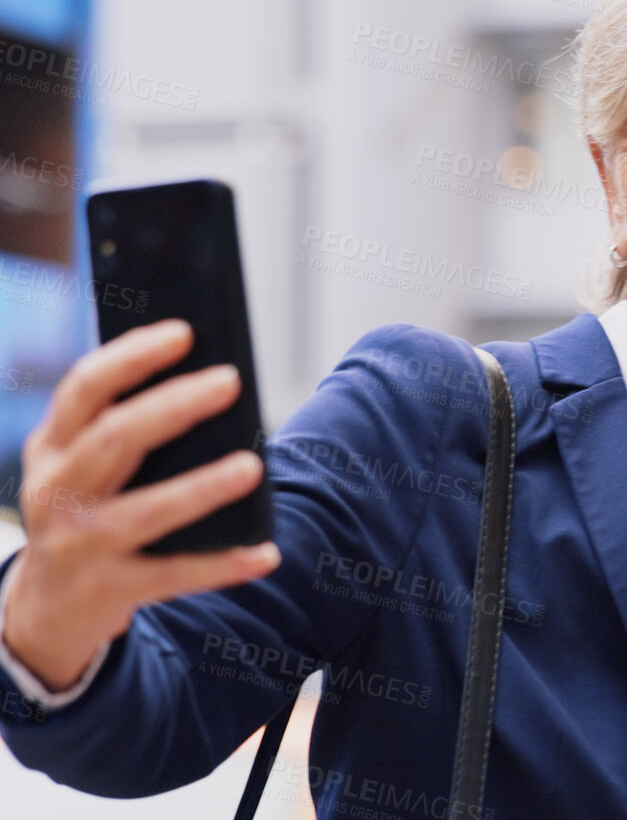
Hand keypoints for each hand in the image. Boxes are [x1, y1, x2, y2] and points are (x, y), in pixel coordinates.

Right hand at [2, 320, 278, 691]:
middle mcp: (56, 492)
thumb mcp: (81, 466)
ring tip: (253, 466)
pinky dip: (223, 564)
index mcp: (52, 448)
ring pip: (146, 511)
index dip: (132, 357)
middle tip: (230, 381)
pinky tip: (265, 552)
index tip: (184, 332)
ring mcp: (79, 545)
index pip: (84, 389)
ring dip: (202, 487)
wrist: (46, 607)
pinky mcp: (108, 591)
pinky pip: (174, 575)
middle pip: (114, 439)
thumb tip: (207, 380)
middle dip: (173, 407)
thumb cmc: (86, 511)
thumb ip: (122, 426)